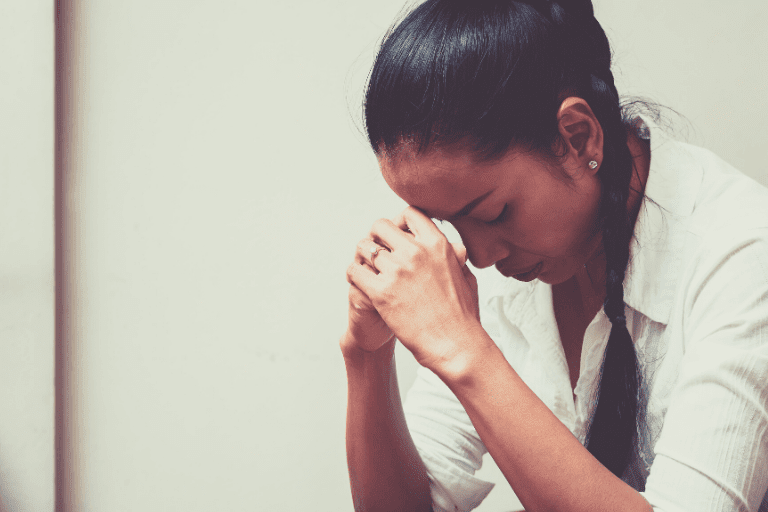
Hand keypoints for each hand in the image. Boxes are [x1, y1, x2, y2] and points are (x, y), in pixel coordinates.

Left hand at [346, 207, 483, 369]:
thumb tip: (456, 250)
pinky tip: (361, 283)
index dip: (400, 222)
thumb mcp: (466, 277)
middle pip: (381, 226)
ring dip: (363, 256)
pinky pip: (355, 271)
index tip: (397, 235)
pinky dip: (354, 275)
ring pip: (364, 247)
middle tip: (378, 252)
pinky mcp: (381, 292)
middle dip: (377, 237)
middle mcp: (416, 252)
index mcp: (437, 244)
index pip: (410, 213)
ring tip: (367, 268)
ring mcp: (397, 271)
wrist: (455, 344)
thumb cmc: (463, 316)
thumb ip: (456, 258)